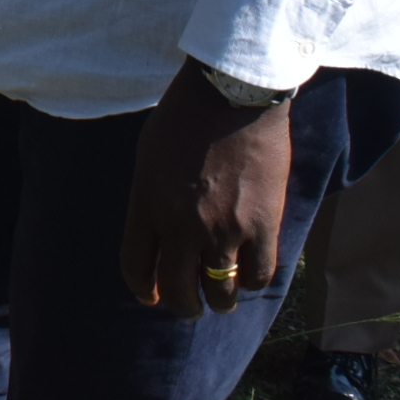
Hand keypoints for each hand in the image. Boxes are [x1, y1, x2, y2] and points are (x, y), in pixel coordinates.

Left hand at [120, 65, 293, 317]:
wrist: (232, 94)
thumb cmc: (185, 116)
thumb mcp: (148, 156)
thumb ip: (150, 199)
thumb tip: (158, 233)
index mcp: (147, 206)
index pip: (136, 267)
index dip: (144, 289)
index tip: (152, 296)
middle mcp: (182, 226)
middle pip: (179, 290)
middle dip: (182, 305)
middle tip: (190, 305)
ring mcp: (224, 230)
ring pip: (221, 292)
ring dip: (220, 301)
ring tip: (223, 298)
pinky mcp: (262, 226)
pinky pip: (258, 276)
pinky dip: (252, 283)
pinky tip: (249, 275)